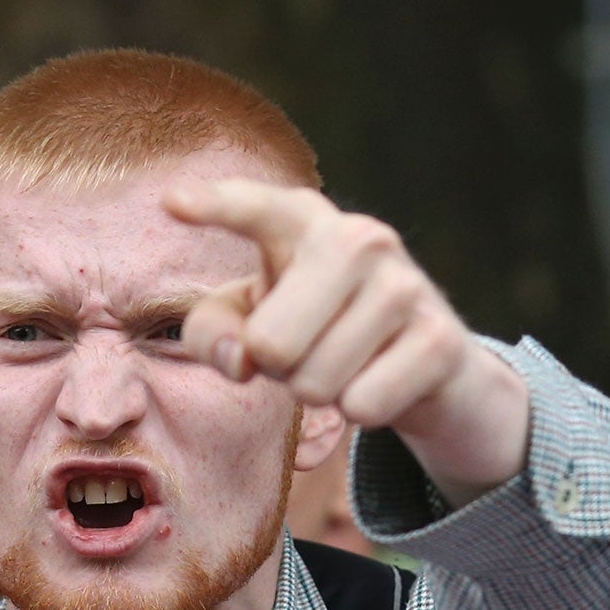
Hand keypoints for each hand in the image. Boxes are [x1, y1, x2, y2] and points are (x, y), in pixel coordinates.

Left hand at [165, 178, 529, 507]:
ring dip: (320, 390)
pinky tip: (383, 379)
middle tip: (307, 347)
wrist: (426, 360)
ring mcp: (405, 285)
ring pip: (314, 383)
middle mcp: (359, 239)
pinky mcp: (439, 338)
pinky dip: (361, 409)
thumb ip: (211, 334)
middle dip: (277, 368)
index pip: (256, 211)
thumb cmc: (313, 329)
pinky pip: (361, 406)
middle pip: (268, 345)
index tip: (170, 200)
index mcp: (302, 224)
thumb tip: (239, 358)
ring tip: (346, 360)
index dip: (216, 208)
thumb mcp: (247, 322)